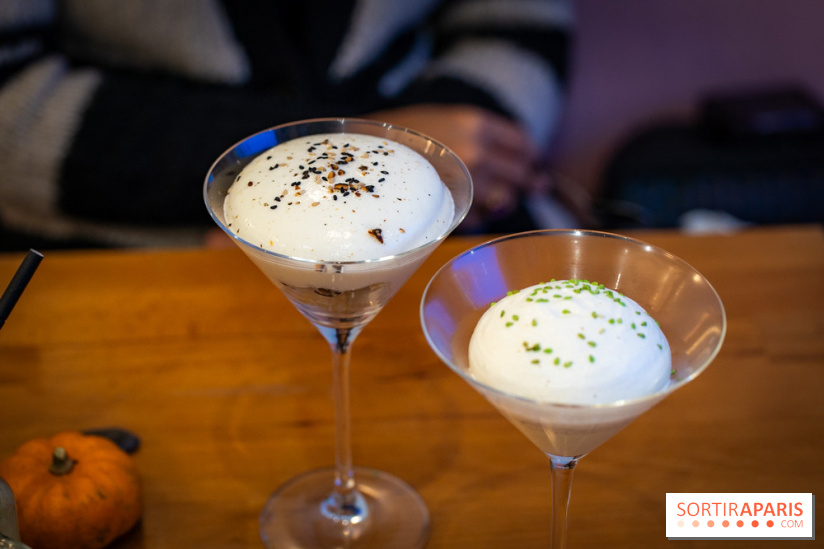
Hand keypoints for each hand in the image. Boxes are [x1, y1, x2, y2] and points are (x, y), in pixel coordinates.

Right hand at [363, 105, 550, 229]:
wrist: (363, 153)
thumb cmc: (401, 135)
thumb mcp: (444, 120)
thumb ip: (478, 135)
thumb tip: (515, 158)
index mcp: (476, 123)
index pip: (520, 141)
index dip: (530, 153)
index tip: (533, 160)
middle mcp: (478, 151)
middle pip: (521, 172)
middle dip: (529, 181)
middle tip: (536, 185)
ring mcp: (466, 181)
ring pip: (504, 198)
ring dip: (504, 200)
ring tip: (500, 199)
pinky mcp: (453, 206)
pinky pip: (479, 217)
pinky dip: (479, 216)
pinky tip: (469, 209)